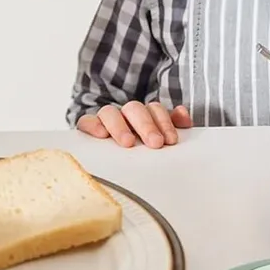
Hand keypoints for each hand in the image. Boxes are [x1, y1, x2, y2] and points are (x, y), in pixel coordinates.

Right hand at [77, 102, 192, 148]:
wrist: (108, 161)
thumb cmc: (140, 149)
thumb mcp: (158, 137)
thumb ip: (172, 125)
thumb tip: (184, 117)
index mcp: (144, 115)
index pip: (154, 110)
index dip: (164, 123)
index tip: (170, 141)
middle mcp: (124, 114)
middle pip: (134, 109)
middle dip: (146, 125)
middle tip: (155, 143)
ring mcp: (105, 120)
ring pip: (110, 112)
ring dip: (120, 126)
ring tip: (128, 142)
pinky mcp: (87, 128)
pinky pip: (86, 121)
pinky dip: (92, 125)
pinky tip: (100, 134)